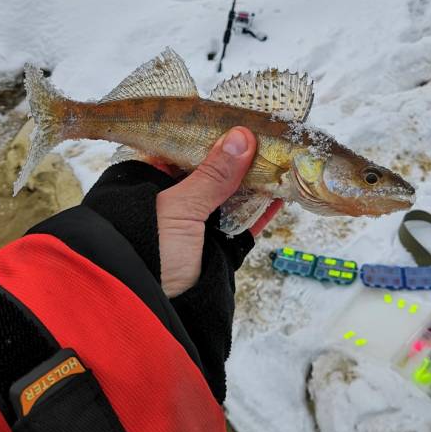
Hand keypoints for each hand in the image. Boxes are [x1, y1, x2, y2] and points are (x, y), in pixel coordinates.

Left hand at [155, 127, 281, 297]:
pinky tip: (281, 193)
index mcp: (150, 182)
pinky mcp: (217, 249)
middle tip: (270, 134)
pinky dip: (262, 209)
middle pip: (211, 170)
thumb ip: (211, 175)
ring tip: (282, 158)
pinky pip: (243, 223)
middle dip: (239, 156)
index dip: (211, 133)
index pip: (182, 146)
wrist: (148, 315)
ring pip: (230, 195)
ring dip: (256, 180)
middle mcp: (173, 200)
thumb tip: (242, 137)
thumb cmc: (149, 253)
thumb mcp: (178, 209)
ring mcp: (196, 225)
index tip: (240, 117)